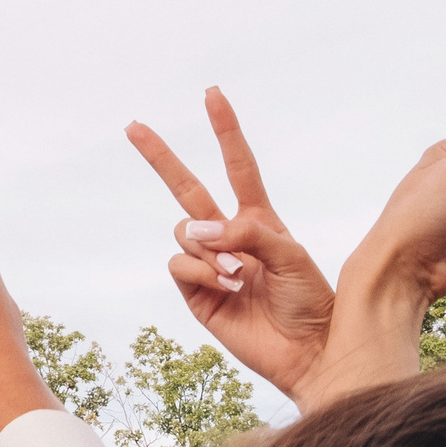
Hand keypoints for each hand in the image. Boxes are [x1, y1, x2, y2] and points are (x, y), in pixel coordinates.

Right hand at [127, 88, 337, 403]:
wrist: (310, 351)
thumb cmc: (312, 301)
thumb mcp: (291, 255)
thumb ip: (247, 233)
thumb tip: (195, 230)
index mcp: (259, 220)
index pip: (238, 165)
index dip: (224, 130)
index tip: (212, 95)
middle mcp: (228, 237)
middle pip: (187, 187)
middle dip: (161, 157)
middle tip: (133, 126)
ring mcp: (209, 265)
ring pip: (183, 233)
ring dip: (208, 249)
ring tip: (240, 275)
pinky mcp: (195, 294)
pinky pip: (179, 266)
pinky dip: (201, 272)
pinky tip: (228, 287)